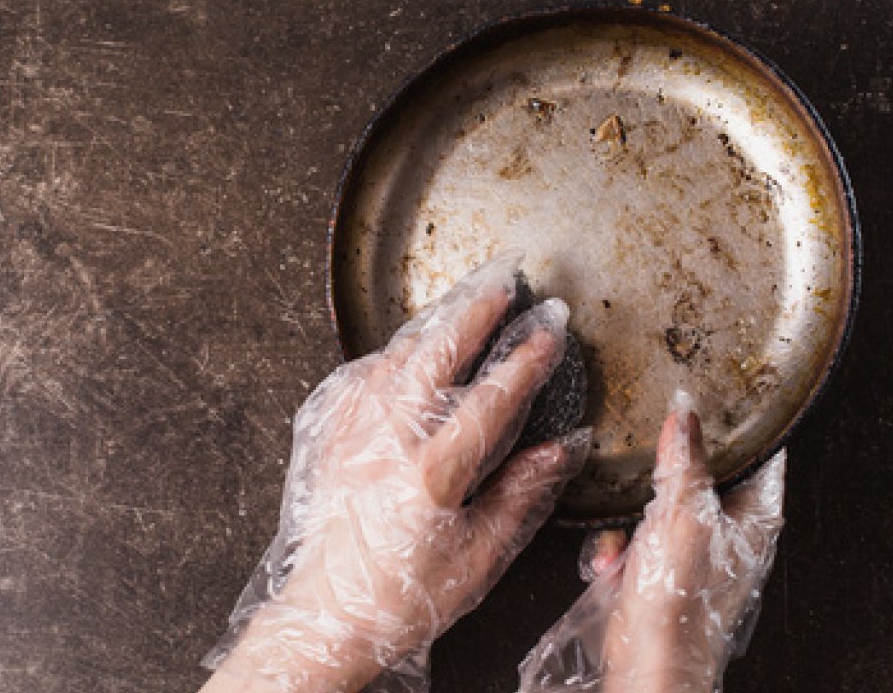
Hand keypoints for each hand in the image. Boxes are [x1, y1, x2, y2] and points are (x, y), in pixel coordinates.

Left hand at [201, 251, 589, 692]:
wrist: (329, 613)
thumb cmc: (404, 595)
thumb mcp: (480, 555)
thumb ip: (522, 493)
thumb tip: (564, 447)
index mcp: (431, 471)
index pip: (491, 397)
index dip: (525, 359)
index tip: (550, 329)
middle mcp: (386, 440)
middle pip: (435, 354)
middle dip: (473, 311)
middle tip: (502, 280)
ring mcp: (352, 434)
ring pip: (394, 357)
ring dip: (431, 324)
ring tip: (461, 300)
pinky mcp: (328, 438)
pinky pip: (360, 378)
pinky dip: (389, 354)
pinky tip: (405, 347)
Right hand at [518, 393, 785, 692]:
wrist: (650, 663)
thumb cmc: (680, 601)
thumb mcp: (681, 513)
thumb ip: (682, 458)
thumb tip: (684, 410)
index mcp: (755, 514)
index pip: (759, 450)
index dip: (735, 421)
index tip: (707, 395)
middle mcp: (730, 529)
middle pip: (698, 472)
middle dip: (658, 475)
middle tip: (643, 475)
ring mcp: (696, 550)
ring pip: (658, 502)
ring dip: (630, 517)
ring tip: (624, 541)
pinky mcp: (663, 568)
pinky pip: (637, 536)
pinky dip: (619, 547)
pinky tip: (613, 564)